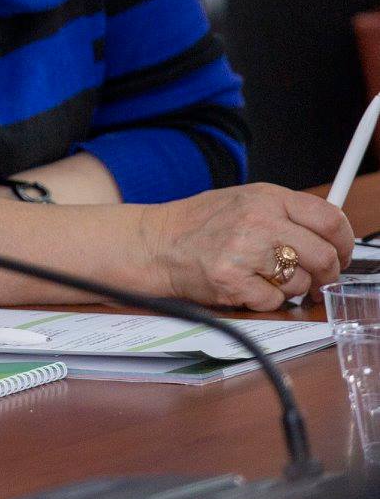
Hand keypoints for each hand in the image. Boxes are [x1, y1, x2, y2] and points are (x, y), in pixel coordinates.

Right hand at [140, 184, 354, 309]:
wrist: (154, 243)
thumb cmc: (197, 224)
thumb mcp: (244, 201)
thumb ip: (286, 213)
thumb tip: (330, 234)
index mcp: (266, 198)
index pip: (330, 220)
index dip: (345, 243)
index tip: (342, 254)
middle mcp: (258, 221)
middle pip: (324, 256)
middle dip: (325, 274)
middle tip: (315, 278)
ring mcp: (245, 251)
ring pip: (302, 282)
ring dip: (291, 288)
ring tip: (264, 277)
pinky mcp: (232, 281)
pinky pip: (273, 300)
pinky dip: (264, 299)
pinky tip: (245, 285)